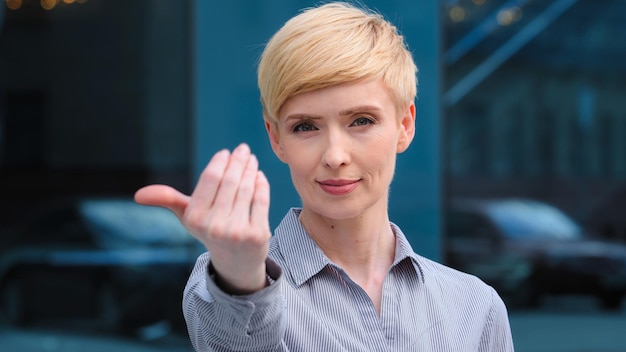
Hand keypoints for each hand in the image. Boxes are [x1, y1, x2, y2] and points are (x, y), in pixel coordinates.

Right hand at [134, 143, 271, 293]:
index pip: (210, 180)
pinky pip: (261, 200)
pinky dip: (262, 184)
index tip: (226, 153)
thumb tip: (138, 195)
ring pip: (247, 189)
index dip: (219, 162)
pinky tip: (259, 176)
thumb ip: (168, 200)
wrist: (235, 263)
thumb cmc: (210, 231)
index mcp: (195, 218)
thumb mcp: (188, 217)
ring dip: (251, 170)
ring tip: (251, 160)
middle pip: (230, 182)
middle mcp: (214, 226)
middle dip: (238, 161)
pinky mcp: (257, 234)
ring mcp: (237, 231)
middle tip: (243, 149)